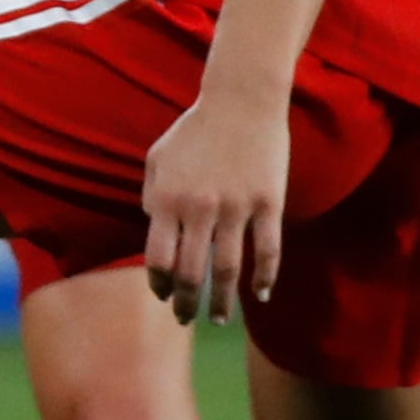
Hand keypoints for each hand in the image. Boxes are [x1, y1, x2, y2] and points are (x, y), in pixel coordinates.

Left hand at [138, 78, 290, 325]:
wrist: (241, 99)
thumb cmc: (194, 129)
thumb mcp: (157, 158)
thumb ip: (151, 197)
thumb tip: (155, 234)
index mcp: (166, 199)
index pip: (158, 258)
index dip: (160, 284)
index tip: (165, 297)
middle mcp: (199, 208)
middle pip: (191, 273)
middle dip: (187, 304)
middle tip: (187, 320)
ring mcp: (236, 207)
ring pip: (228, 270)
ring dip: (222, 302)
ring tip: (218, 320)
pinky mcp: (269, 202)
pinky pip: (267, 250)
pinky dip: (264, 278)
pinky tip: (260, 295)